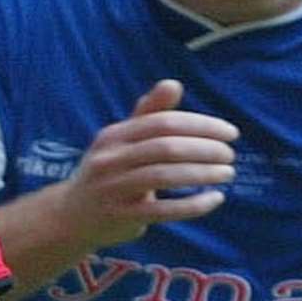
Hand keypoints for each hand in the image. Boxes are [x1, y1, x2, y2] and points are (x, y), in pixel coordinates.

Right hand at [55, 79, 238, 249]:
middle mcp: (110, 159)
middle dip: (205, 149)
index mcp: (113, 136)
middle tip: (230, 154)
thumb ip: (148, 114)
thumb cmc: (107, 172)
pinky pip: (163, 210)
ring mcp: (113, 189)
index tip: (230, 132)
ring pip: (164, 177)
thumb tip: (173, 83)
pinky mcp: (120, 217)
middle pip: (165, 148)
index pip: (163, 123)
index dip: (200, 125)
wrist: (70, 216)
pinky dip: (193, 204)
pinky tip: (215, 199)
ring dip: (203, 174)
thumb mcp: (121, 141)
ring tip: (227, 173)